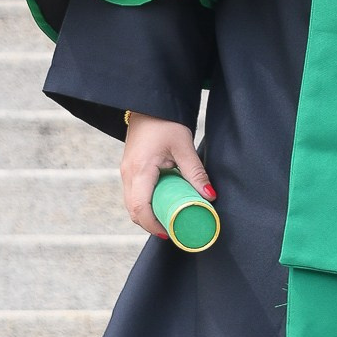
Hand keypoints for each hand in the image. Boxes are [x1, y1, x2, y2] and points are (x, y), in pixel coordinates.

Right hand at [120, 113, 212, 238]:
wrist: (149, 103)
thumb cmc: (165, 121)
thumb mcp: (184, 146)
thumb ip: (196, 172)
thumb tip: (210, 196)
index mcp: (140, 170)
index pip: (140, 208)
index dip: (154, 225)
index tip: (170, 233)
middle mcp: (128, 174)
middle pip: (134, 211)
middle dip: (151, 224)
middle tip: (173, 229)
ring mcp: (126, 172)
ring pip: (132, 204)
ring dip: (148, 215)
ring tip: (169, 219)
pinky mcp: (129, 169)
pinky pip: (133, 195)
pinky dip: (145, 204)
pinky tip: (161, 204)